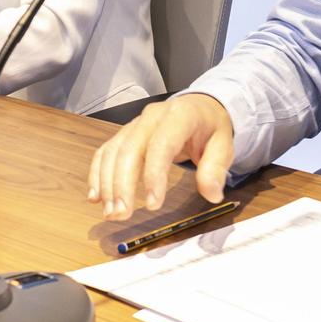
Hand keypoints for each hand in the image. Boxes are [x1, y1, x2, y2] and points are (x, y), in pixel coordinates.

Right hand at [87, 94, 234, 219]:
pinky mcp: (126, 133)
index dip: (154, 174)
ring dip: (108, 183)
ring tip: (111, 212)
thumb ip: (216, 169)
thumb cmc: (210, 128)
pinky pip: (106, 151)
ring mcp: (136, 123)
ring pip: (114, 151)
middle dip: (122, 184)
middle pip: (130, 148)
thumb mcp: (224, 145)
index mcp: (180, 115)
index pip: (162, 144)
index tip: (152, 204)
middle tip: (122, 214)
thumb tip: (211, 194)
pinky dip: (98, 173)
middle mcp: (152, 116)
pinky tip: (96, 196)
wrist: (201, 108)